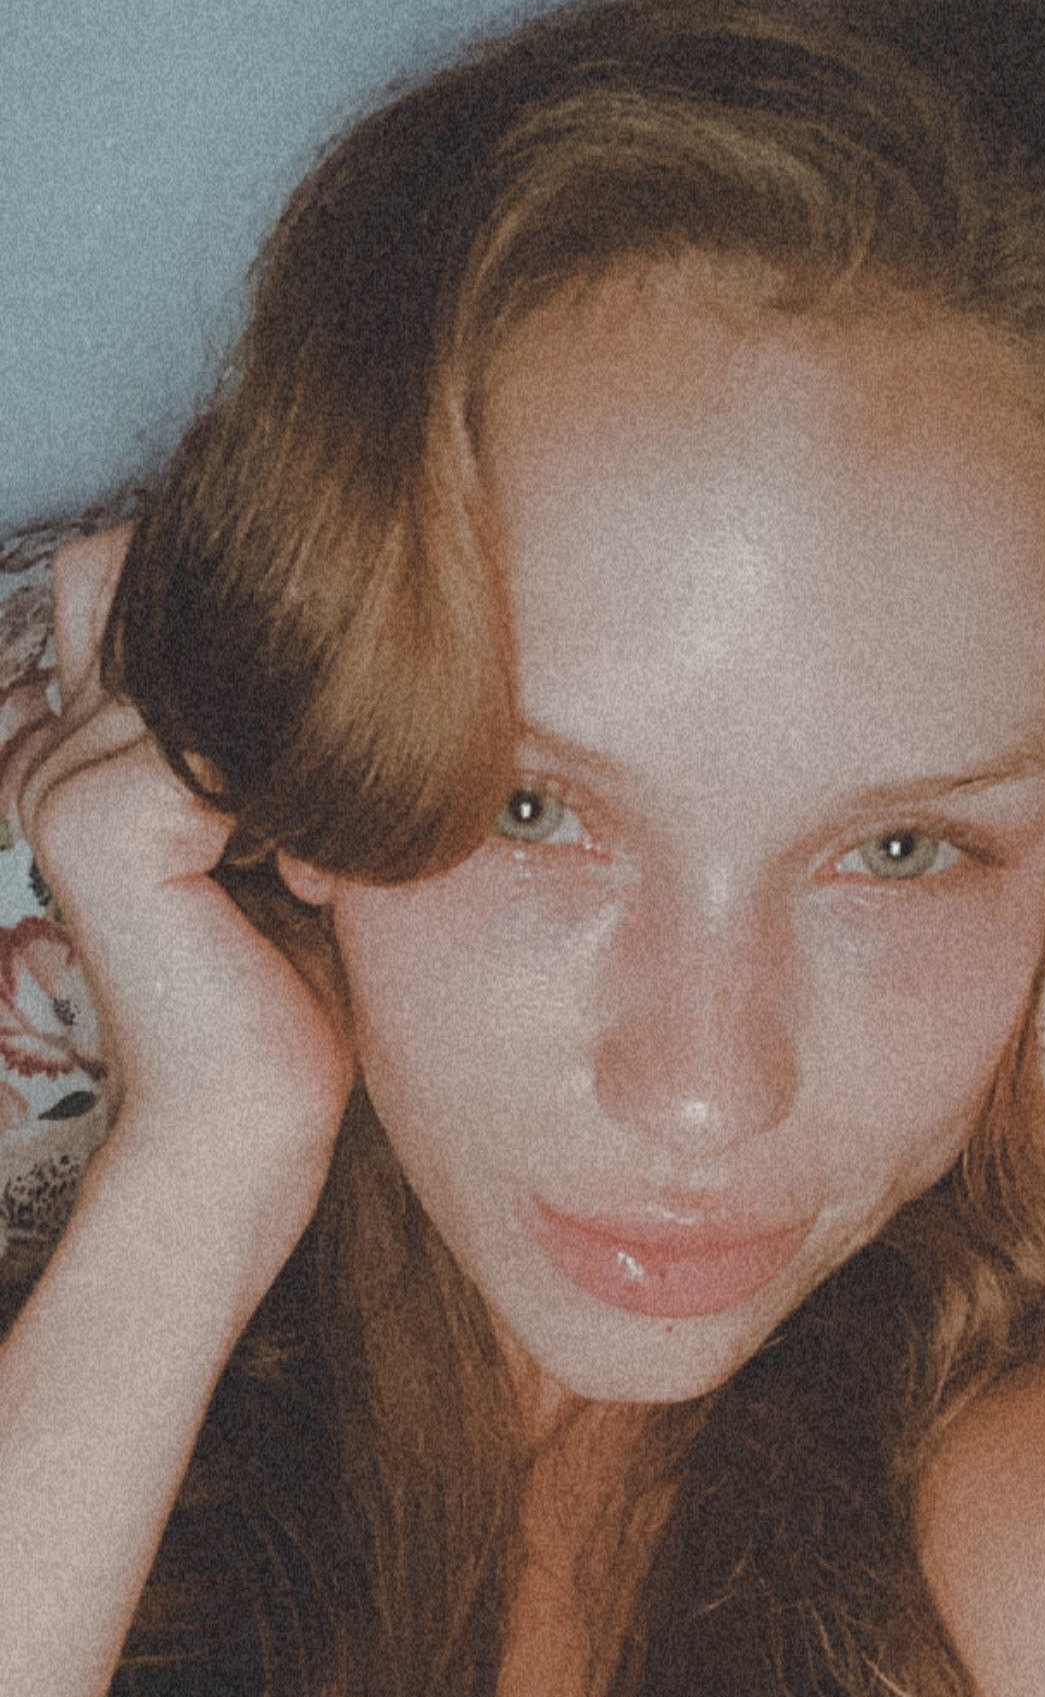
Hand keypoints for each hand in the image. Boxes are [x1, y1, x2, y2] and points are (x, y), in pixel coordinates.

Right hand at [17, 527, 354, 1293]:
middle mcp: (56, 748)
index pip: (131, 575)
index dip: (233, 613)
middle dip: (274, 682)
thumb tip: (336, 610)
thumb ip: (265, 726)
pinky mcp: (101, 826)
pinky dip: (298, 813)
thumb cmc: (286, 979)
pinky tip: (306, 888)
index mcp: (89, 746)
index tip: (333, 699)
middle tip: (314, 811)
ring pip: (218, 680)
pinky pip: (227, 750)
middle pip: (165, 595)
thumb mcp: (284, 823)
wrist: (251, 1121)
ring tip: (313, 866)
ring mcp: (64, 781)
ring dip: (298, 760)